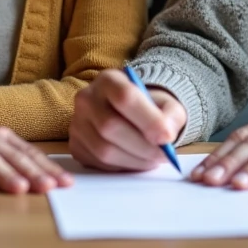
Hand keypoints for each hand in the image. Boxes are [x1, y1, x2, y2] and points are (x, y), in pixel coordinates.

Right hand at [0, 104, 72, 194]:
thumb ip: (9, 155)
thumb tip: (40, 173)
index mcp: (0, 136)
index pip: (29, 153)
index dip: (48, 167)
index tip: (66, 181)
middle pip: (14, 158)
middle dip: (35, 173)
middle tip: (52, 187)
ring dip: (7, 176)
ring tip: (22, 188)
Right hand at [69, 68, 187, 170]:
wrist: (130, 114)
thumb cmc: (150, 108)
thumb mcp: (167, 104)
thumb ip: (171, 116)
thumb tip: (166, 137)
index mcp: (109, 80)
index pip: (124, 97)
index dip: (147, 120)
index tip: (167, 137)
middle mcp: (86, 98)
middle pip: (111, 126)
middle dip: (143, 147)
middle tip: (164, 155)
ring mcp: (77, 123)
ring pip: (104, 150)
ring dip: (134, 161)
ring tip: (153, 159)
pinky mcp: (75, 146)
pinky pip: (98, 164)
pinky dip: (122, 167)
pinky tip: (136, 160)